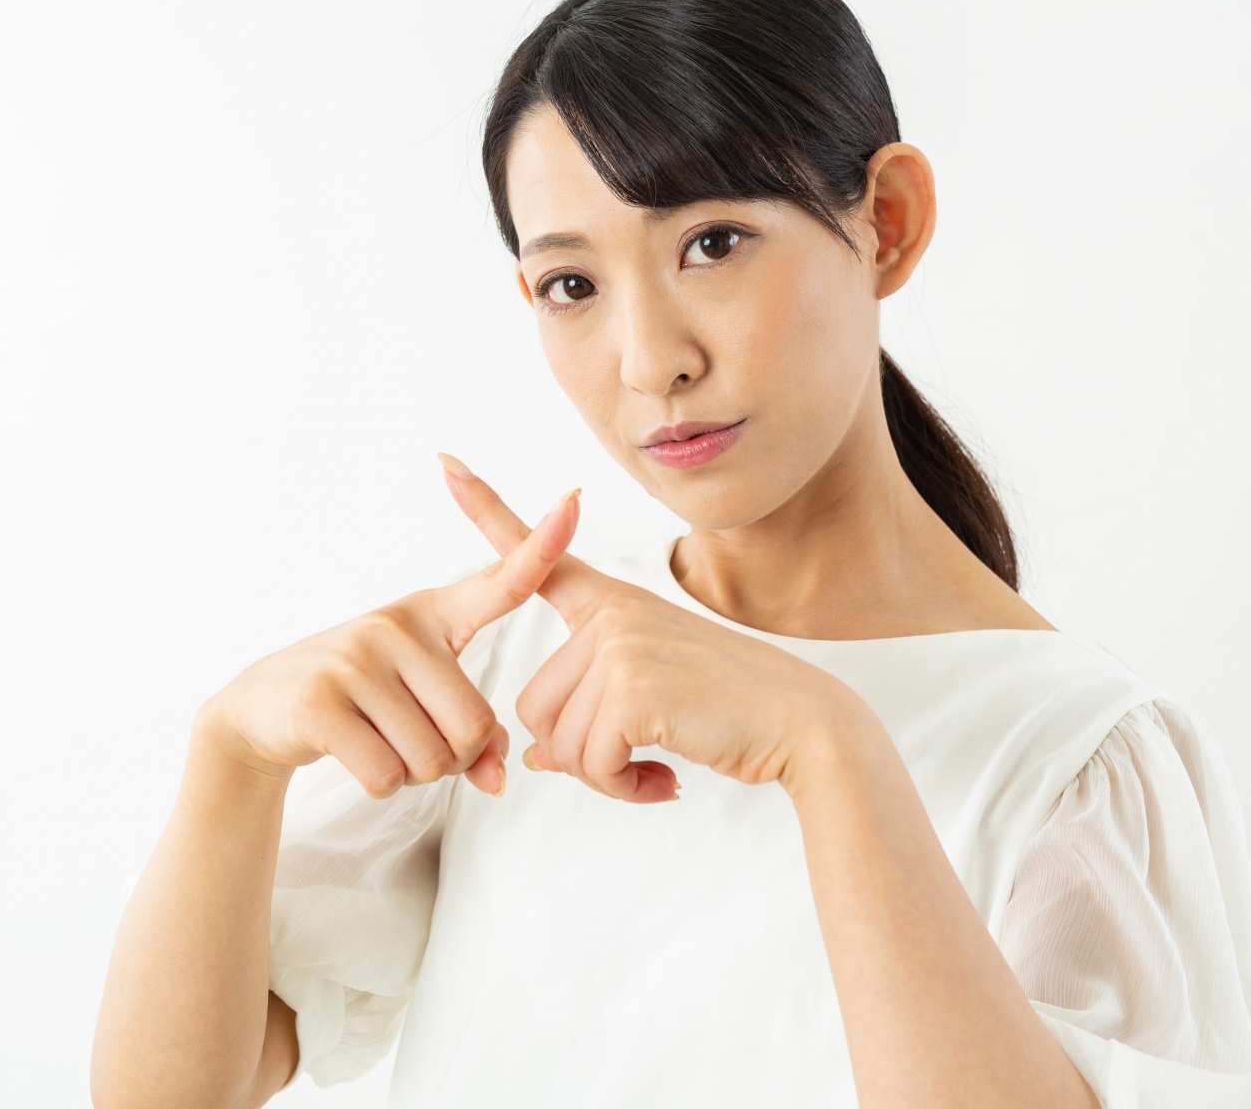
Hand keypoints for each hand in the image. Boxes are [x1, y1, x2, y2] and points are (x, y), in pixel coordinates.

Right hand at [201, 486, 582, 797]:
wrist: (262, 709)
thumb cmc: (361, 700)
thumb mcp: (420, 702)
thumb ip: (473, 735)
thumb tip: (498, 778)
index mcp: (432, 615)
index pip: (501, 580)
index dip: (542, 546)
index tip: (574, 499)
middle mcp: (397, 626)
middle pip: (473, 727)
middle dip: (453, 760)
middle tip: (411, 742)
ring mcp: (356, 659)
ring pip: (431, 759)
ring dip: (413, 775)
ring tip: (378, 743)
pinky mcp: (321, 702)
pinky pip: (386, 774)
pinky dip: (381, 784)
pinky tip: (354, 756)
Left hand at [439, 456, 867, 804]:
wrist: (803, 725)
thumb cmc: (733, 711)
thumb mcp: (653, 692)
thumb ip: (591, 707)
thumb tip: (538, 758)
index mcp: (615, 602)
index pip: (542, 555)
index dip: (488, 510)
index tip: (446, 464)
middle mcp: (610, 613)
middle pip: (536, 708)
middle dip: (581, 752)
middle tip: (640, 758)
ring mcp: (617, 645)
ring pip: (556, 742)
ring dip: (604, 773)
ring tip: (657, 763)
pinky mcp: (628, 687)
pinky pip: (587, 762)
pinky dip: (621, 786)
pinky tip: (663, 779)